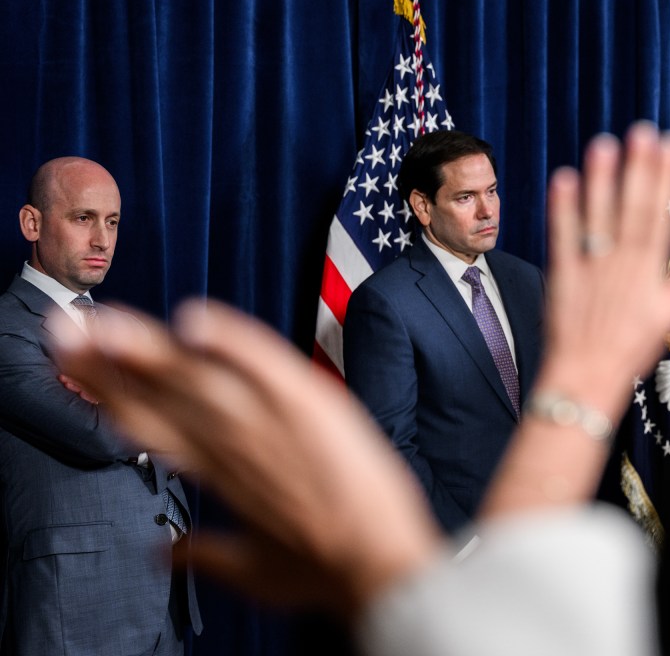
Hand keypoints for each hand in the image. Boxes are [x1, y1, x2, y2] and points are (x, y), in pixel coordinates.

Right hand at [49, 301, 441, 618]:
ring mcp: (272, 423)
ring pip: (199, 379)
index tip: (74, 363)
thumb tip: (162, 551)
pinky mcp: (312, 405)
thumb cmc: (325, 570)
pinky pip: (266, 364)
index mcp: (219, 477)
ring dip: (150, 349)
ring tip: (105, 324)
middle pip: (162, 396)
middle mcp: (235, 446)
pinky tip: (195, 320)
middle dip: (109, 363)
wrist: (381, 566)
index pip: (150, 426)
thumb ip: (202, 553)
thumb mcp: (254, 572)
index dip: (108, 394)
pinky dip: (232, 341)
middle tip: (66, 328)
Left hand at [482, 123, 669, 516]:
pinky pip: (563, 238)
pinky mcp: (562, 277)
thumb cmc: (630, 350)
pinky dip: (564, 209)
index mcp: (650, 274)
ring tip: (604, 144)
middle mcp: (623, 267)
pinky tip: (565, 178)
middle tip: (642, 131)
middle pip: (633, 210)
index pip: (661, 216)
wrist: (586, 380)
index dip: (666, 179)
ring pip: (599, 218)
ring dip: (602, 180)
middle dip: (638, 169)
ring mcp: (592, 271)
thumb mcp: (669, 316)